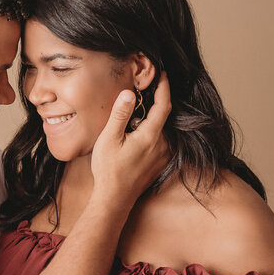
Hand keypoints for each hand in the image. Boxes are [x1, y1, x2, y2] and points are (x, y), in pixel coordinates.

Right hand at [88, 73, 171, 205]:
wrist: (114, 199)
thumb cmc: (109, 170)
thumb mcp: (109, 138)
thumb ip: (120, 114)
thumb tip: (129, 93)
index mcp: (151, 136)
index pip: (163, 105)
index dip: (164, 87)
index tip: (162, 74)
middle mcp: (163, 145)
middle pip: (163, 116)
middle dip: (156, 101)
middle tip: (144, 90)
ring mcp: (163, 156)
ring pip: (161, 129)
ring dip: (152, 119)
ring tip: (137, 113)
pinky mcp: (160, 164)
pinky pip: (160, 142)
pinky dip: (152, 132)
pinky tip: (137, 134)